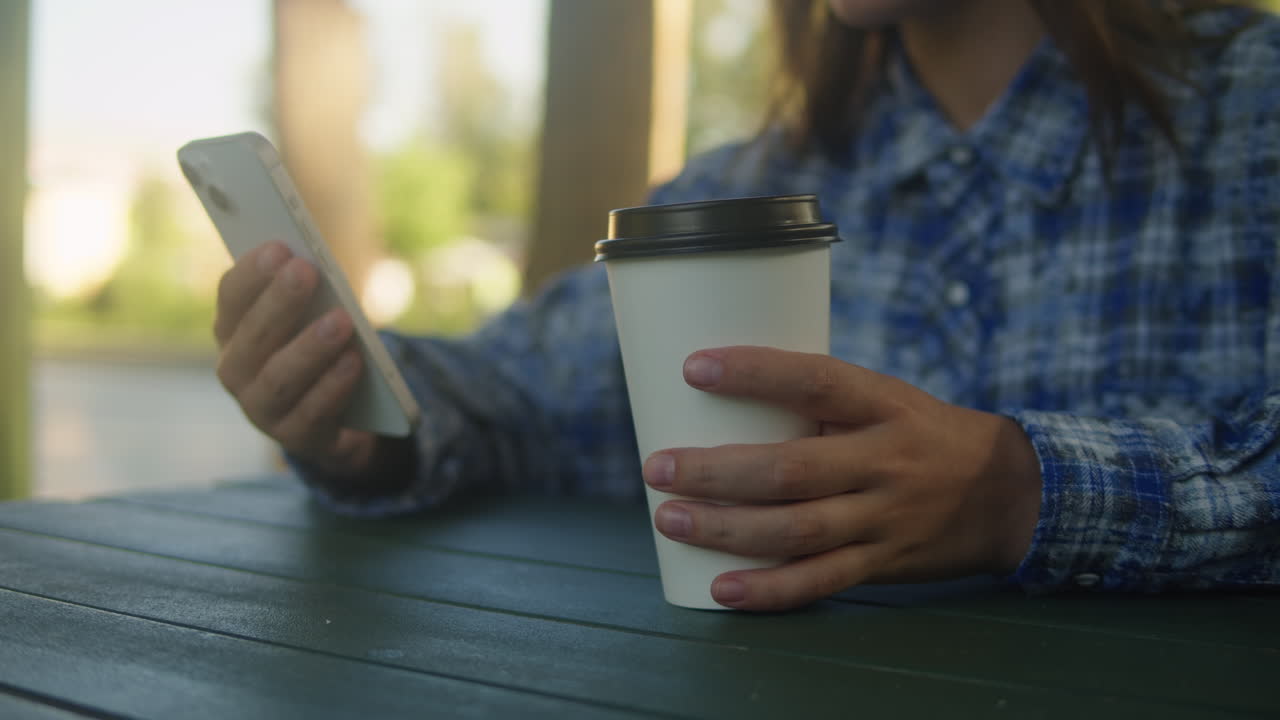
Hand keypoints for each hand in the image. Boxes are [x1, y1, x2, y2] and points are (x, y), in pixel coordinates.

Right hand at [214, 241, 376, 477]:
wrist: (339, 416)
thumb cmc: (316, 348)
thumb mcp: (310, 315)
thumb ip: (308, 292)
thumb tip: (315, 261)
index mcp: (233, 331)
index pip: (231, 296)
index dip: (253, 272)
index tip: (280, 247)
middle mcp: (237, 371)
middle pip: (252, 336)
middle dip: (280, 302)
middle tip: (307, 271)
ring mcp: (262, 409)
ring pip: (279, 378)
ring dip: (309, 347)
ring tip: (341, 320)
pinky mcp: (296, 437)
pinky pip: (311, 413)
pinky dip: (333, 386)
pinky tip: (354, 362)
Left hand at [642, 346, 1041, 610]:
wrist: (1008, 494)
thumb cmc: (922, 433)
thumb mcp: (886, 399)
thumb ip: (821, 401)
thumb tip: (724, 394)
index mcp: (884, 405)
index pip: (816, 380)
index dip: (755, 373)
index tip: (693, 368)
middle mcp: (885, 463)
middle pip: (792, 470)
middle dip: (717, 472)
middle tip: (657, 468)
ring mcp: (885, 518)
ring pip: (797, 530)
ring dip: (727, 529)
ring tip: (670, 519)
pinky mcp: (883, 563)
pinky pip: (820, 581)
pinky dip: (769, 590)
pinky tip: (721, 588)